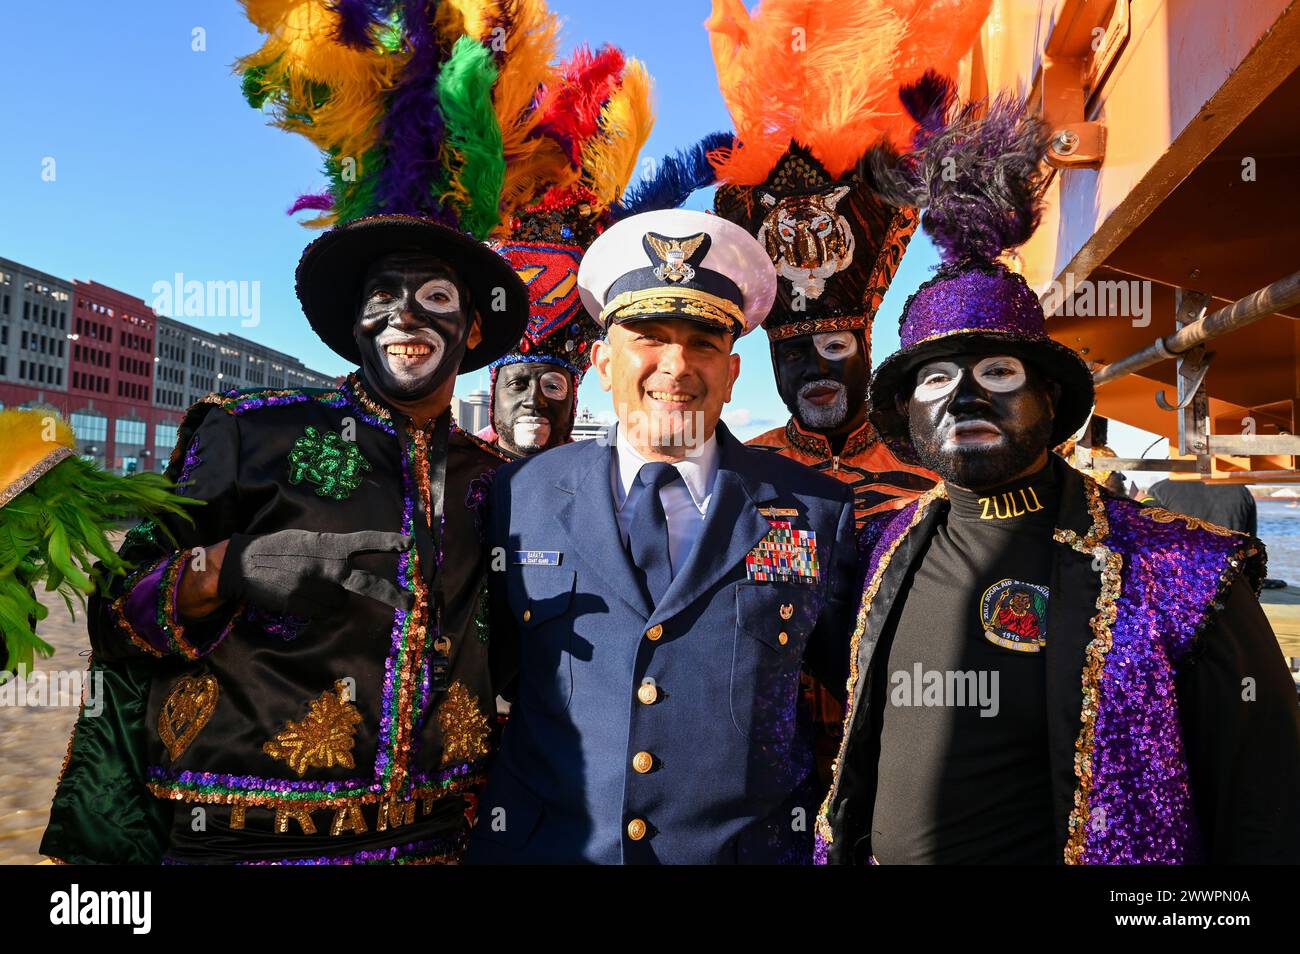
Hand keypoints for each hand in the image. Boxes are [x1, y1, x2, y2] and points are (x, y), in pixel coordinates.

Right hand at [216, 529, 414, 616]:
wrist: (243, 565)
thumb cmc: (280, 548)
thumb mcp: (309, 540)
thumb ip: (334, 552)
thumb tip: (352, 571)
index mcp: (329, 545)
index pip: (364, 542)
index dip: (387, 542)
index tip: (409, 544)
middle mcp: (327, 567)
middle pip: (367, 584)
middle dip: (391, 595)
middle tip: (411, 603)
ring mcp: (315, 589)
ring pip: (341, 601)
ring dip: (333, 596)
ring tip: (310, 583)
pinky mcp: (303, 606)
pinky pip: (323, 612)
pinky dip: (318, 606)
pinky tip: (301, 593)